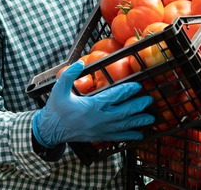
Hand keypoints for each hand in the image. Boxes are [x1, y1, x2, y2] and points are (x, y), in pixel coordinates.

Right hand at [32, 60, 154, 147]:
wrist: (50, 130)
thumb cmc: (55, 109)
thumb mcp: (58, 89)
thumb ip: (69, 75)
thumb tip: (80, 62)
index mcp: (90, 106)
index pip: (113, 97)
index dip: (127, 91)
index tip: (138, 86)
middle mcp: (98, 119)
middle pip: (123, 112)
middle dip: (138, 106)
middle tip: (150, 100)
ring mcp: (100, 130)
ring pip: (123, 126)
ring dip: (138, 122)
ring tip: (150, 118)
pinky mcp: (99, 137)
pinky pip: (118, 137)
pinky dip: (130, 136)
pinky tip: (139, 134)